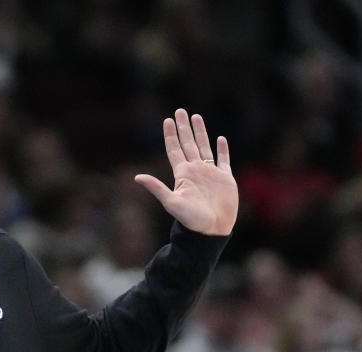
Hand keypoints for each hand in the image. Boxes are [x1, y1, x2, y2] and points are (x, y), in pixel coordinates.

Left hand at [134, 109, 237, 235]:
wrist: (211, 230)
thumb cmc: (190, 219)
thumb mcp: (171, 202)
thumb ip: (156, 188)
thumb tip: (137, 177)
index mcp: (182, 174)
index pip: (175, 150)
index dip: (171, 135)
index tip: (167, 120)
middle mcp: (195, 171)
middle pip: (188, 143)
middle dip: (184, 127)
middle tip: (180, 111)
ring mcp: (210, 174)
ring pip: (204, 147)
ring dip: (200, 133)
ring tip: (196, 117)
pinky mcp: (225, 179)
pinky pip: (223, 160)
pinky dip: (222, 149)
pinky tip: (220, 139)